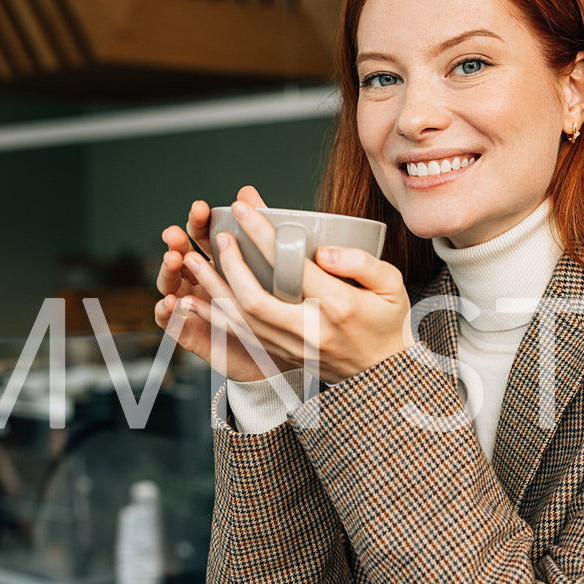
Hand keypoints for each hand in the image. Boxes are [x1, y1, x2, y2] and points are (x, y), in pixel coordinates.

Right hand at [154, 186, 299, 382]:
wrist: (282, 357)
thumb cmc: (278, 309)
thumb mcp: (271, 267)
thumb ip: (259, 229)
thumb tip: (247, 191)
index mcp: (219, 262)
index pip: (201, 235)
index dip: (197, 222)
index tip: (201, 208)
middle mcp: (202, 282)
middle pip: (181, 257)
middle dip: (176, 243)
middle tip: (176, 234)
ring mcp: (194, 307)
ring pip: (171, 285)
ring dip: (168, 271)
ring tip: (173, 260)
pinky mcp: (192, 333)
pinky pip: (173, 322)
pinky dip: (167, 311)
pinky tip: (171, 302)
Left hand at [186, 198, 411, 383]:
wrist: (384, 374)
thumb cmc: (387, 322)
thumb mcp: (392, 285)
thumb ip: (361, 263)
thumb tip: (322, 251)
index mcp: (338, 306)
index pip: (292, 267)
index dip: (263, 236)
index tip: (244, 209)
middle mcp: (310, 329)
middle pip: (255, 298)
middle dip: (229, 264)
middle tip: (217, 236)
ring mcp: (294, 347)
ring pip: (241, 320)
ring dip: (212, 290)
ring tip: (191, 262)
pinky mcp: (282, 356)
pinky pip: (241, 337)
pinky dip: (215, 318)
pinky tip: (194, 302)